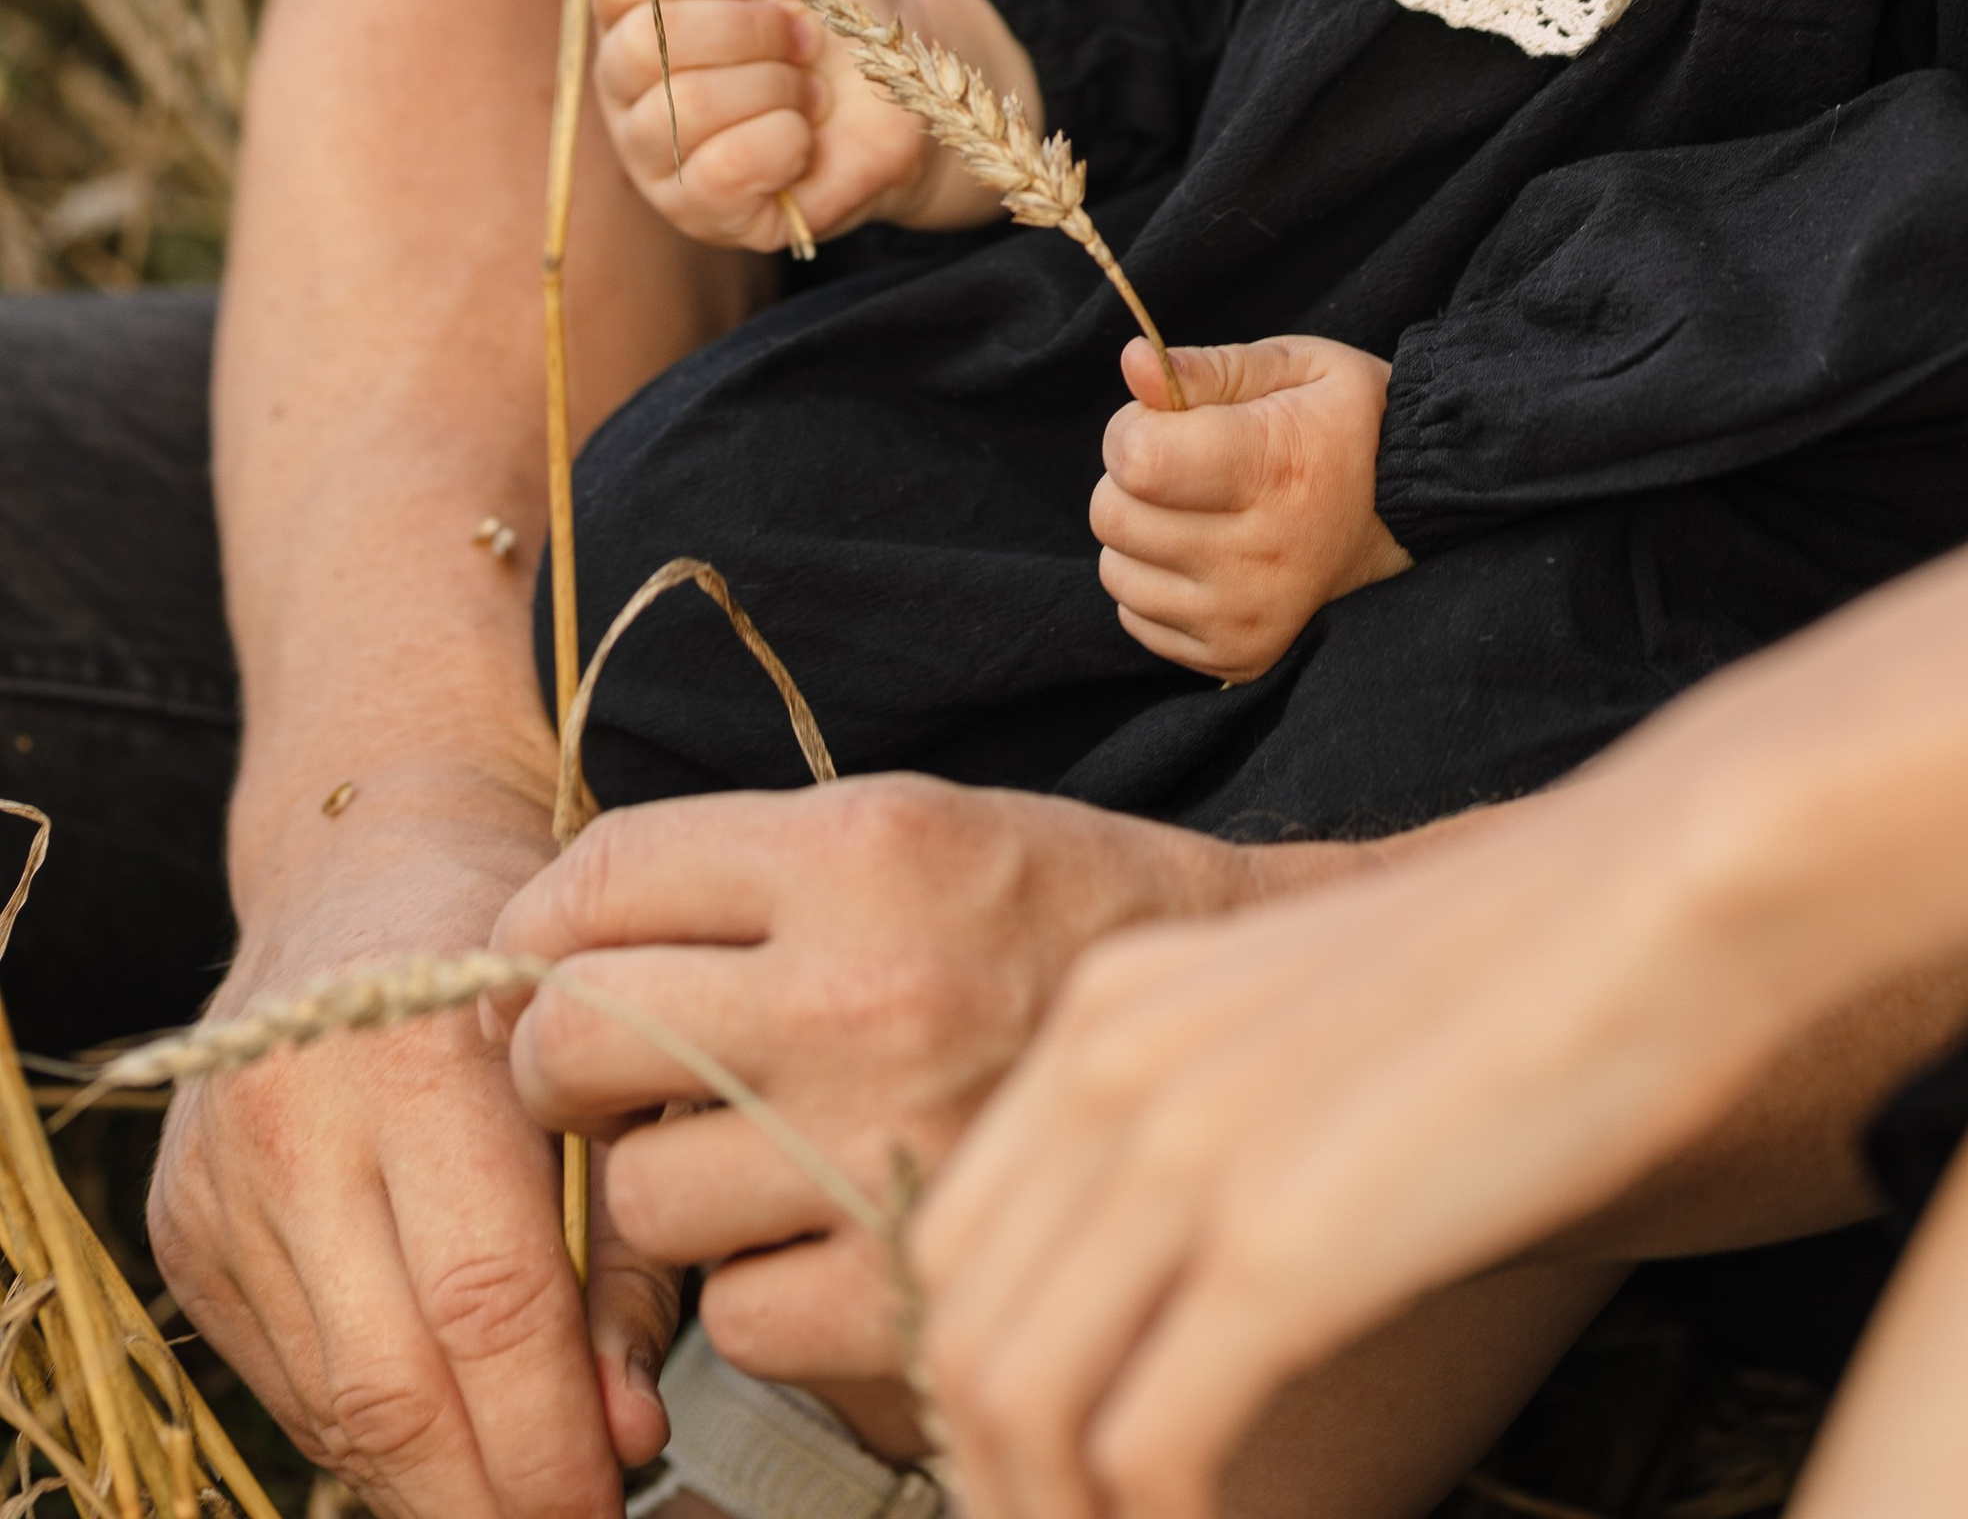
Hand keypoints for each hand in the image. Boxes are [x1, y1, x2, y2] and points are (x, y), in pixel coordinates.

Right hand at [149, 760, 678, 1518]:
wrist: (369, 855)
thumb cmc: (525, 955)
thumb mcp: (610, 1066)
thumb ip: (628, 1254)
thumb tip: (627, 1436)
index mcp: (419, 1059)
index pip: (488, 1303)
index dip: (552, 1434)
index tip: (617, 1500)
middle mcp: (295, 1120)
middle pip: (394, 1382)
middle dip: (488, 1495)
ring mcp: (218, 1178)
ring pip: (329, 1402)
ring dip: (429, 1482)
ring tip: (521, 1490)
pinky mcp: (180, 1225)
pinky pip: (285, 1376)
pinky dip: (368, 1431)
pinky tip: (444, 1431)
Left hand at [492, 779, 1335, 1403]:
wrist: (1246, 1044)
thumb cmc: (1053, 923)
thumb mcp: (915, 829)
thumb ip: (748, 872)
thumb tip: (553, 940)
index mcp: (864, 846)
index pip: (599, 881)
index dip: (541, 928)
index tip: (548, 957)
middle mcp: (863, 986)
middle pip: (573, 1040)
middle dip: (559, 1062)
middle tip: (602, 1072)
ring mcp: (884, 1144)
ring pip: (642, 1200)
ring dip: (673, 1188)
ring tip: (755, 1151)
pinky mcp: (911, 1287)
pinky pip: (737, 1319)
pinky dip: (764, 1292)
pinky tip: (830, 1233)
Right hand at [589, 0, 1038, 252]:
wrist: (908, 76)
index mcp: (628, 12)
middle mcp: (625, 87)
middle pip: (645, 42)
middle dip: (750, 28)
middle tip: (797, 36)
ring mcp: (657, 157)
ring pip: (684, 107)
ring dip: (775, 85)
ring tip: (804, 87)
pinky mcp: (702, 213)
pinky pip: (717, 173)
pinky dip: (781, 141)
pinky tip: (801, 136)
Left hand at [910, 753, 1814, 1518]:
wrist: (1664, 892)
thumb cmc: (1541, 962)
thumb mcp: (1313, 1021)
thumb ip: (1225, 1119)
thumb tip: (1200, 1292)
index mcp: (1113, 1006)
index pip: (953, 1241)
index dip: (978, 1389)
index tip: (1046, 1468)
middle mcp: (1114, 1067)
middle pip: (960, 1337)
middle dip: (1001, 1477)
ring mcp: (1186, 1150)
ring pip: (1016, 1409)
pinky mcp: (1278, 1246)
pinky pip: (1145, 1454)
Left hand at [1090, 336, 1412, 680]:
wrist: (1418, 516)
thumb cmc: (1349, 428)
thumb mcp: (1299, 369)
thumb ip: (1211, 368)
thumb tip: (1133, 362)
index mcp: (1274, 471)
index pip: (1139, 460)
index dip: (1132, 427)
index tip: (1166, 419)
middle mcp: (1258, 556)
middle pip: (1114, 516)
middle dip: (1130, 479)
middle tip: (1185, 464)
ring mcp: (1246, 617)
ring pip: (1117, 571)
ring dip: (1140, 534)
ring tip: (1200, 511)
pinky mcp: (1238, 657)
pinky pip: (1138, 619)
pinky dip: (1156, 584)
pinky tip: (1206, 557)